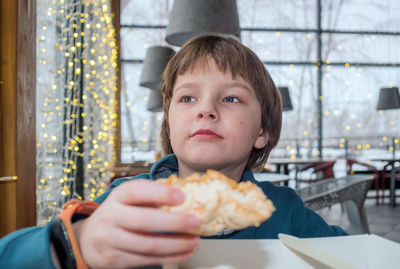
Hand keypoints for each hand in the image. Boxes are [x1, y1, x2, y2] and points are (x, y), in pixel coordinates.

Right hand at [74, 179, 199, 268]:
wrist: (89, 238)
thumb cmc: (120, 213)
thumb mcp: (129, 198)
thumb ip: (153, 194)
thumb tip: (188, 192)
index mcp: (118, 196)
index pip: (137, 191)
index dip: (160, 193)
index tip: (182, 196)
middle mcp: (111, 216)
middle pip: (144, 220)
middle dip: (175, 222)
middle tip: (195, 222)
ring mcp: (110, 240)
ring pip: (148, 245)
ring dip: (177, 244)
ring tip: (194, 241)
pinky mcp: (114, 260)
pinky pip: (146, 260)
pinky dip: (169, 257)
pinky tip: (184, 252)